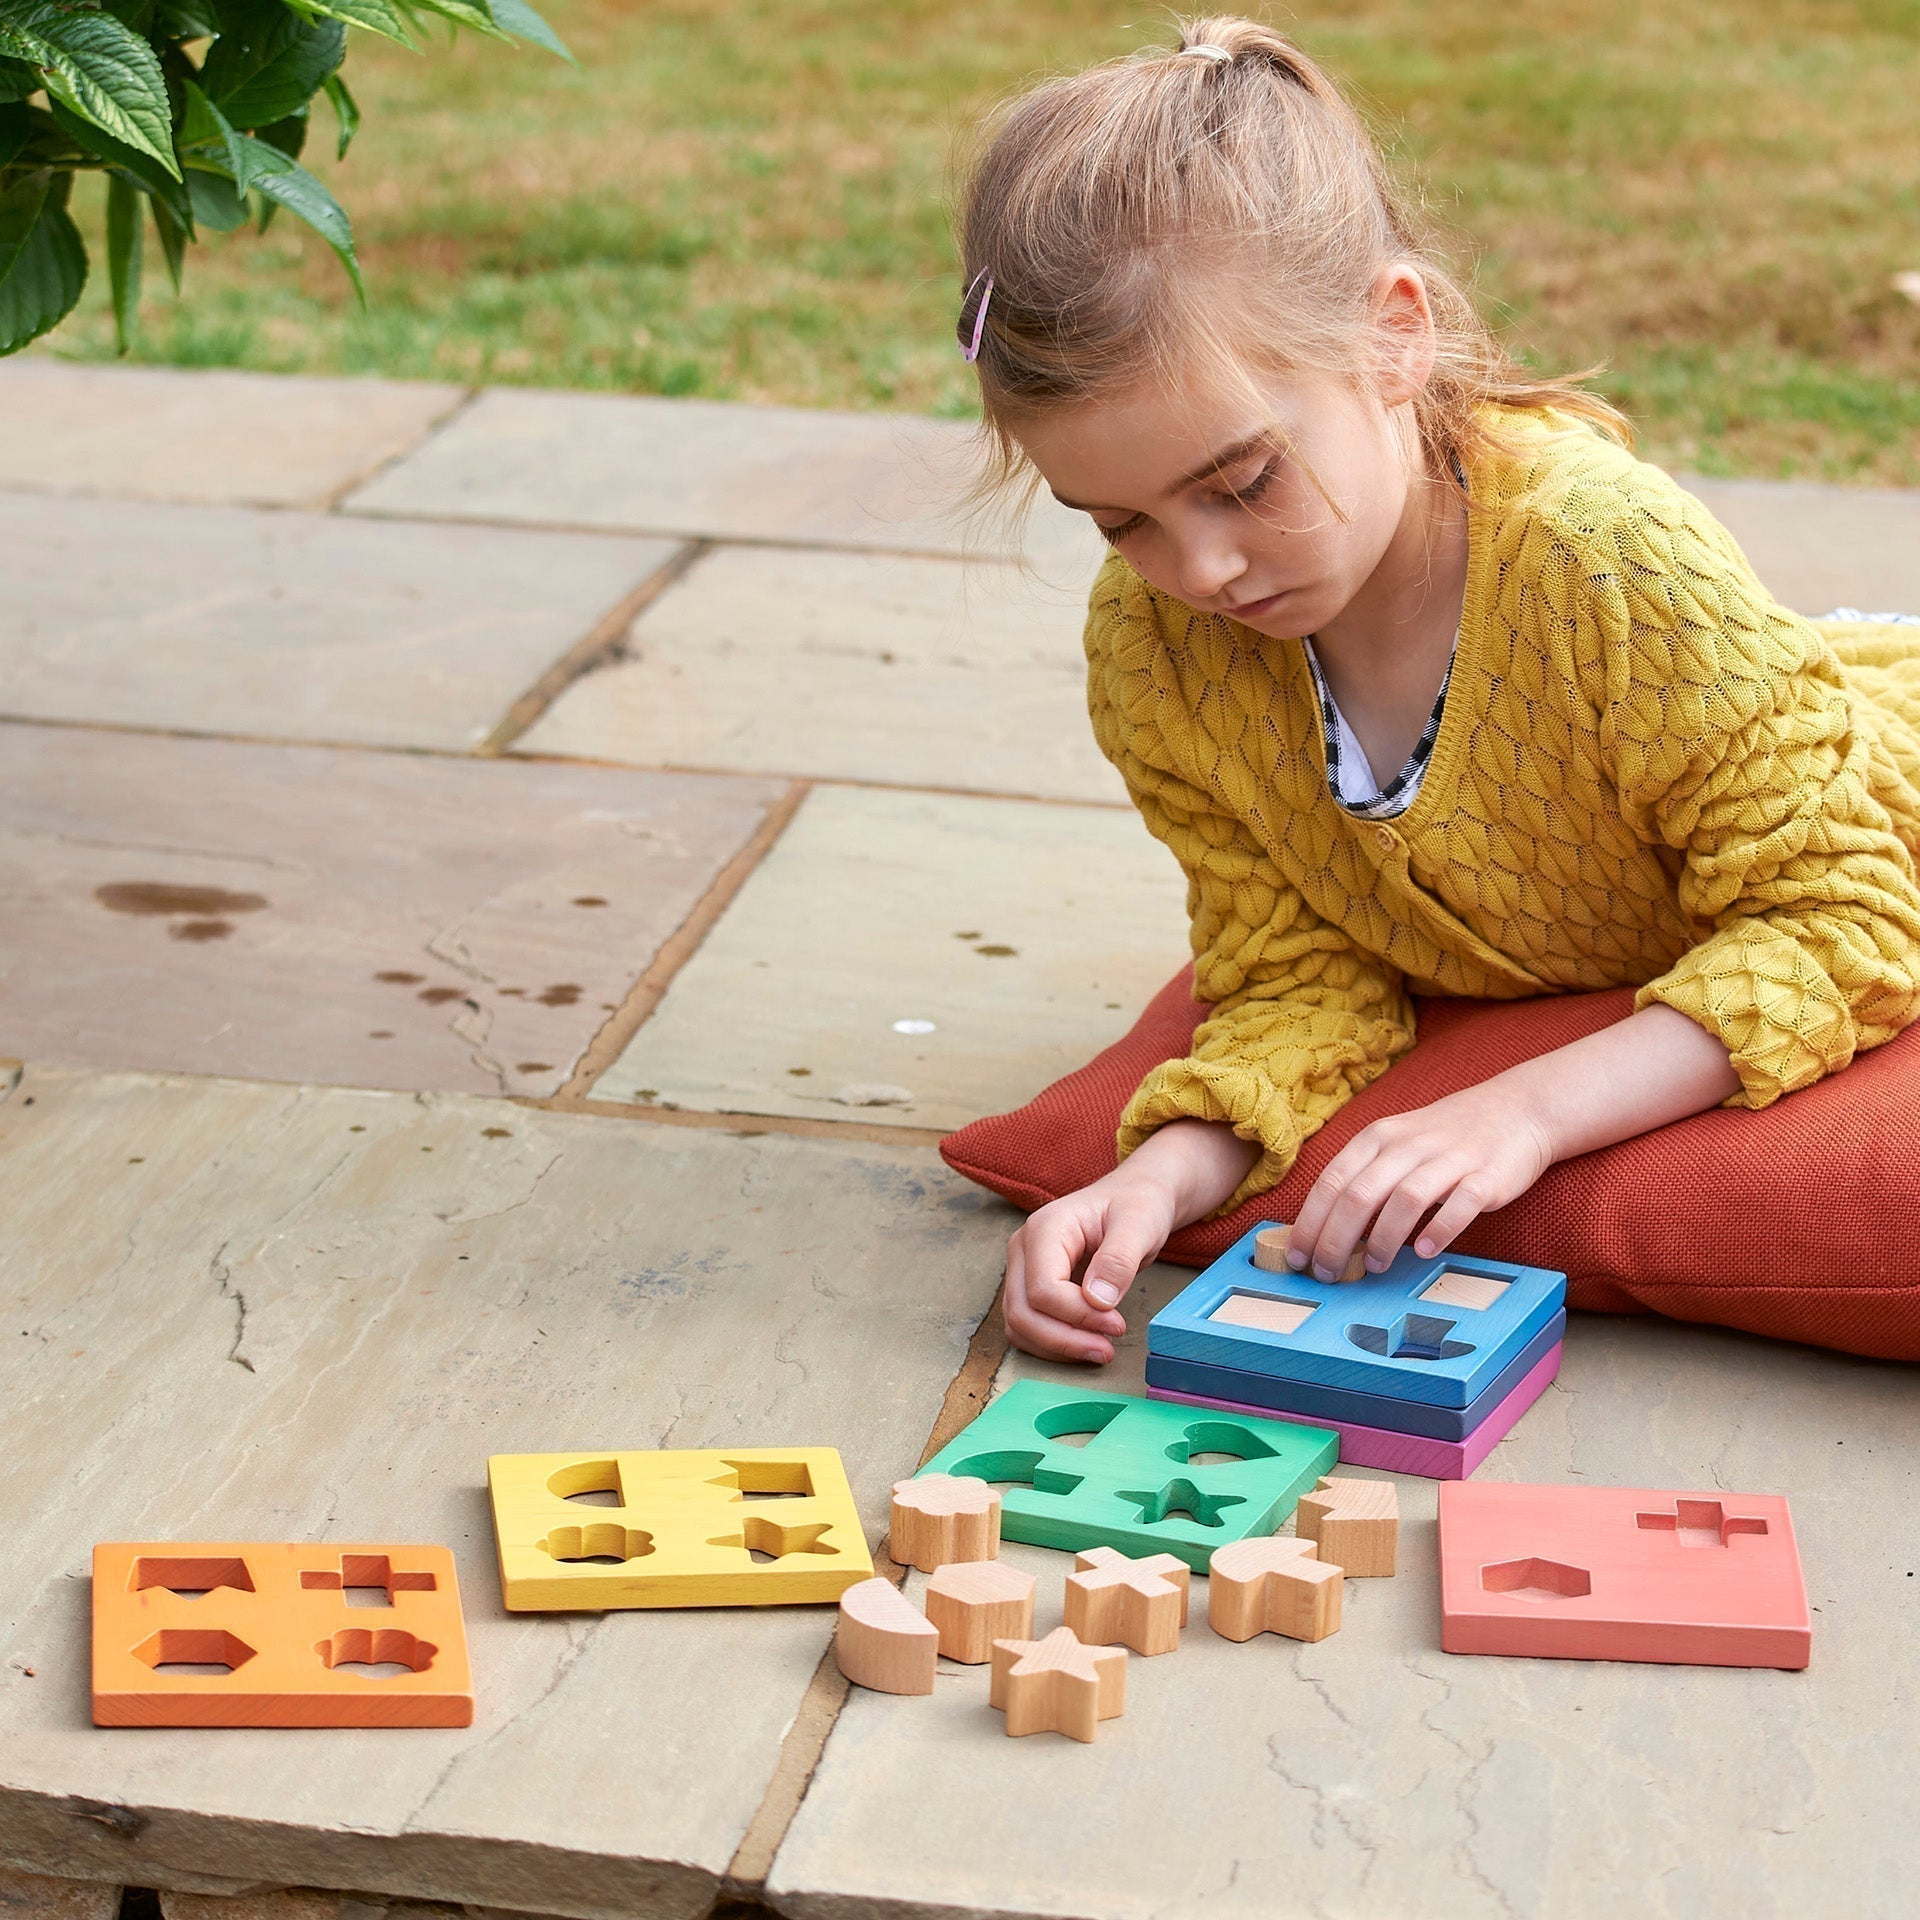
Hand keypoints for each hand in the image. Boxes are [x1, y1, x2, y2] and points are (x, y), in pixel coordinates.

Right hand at [1003, 1120, 1258, 1363]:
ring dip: (1056, 1347)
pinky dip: (1052, 1344)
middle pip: (1023, 1311)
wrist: (1134, 1198)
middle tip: (1106, 1350)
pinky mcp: (1030, 1286)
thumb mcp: (1139, 1224)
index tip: (1117, 1325)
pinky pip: (1027, 1325)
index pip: (1042, 1288)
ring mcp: (1022, 1268)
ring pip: (1019, 1324)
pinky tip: (1085, 1342)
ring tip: (1100, 1350)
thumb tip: (1098, 1301)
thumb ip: (1118, 1260)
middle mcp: (1024, 1248)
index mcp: (1045, 1228)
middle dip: (1064, 1340)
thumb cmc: (1136, 1205)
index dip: (1078, 1316)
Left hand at [1283, 1083, 1551, 1283]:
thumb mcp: (1396, 1145)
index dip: (1310, 1223)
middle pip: (1359, 1195)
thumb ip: (1366, 1178)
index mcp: (1378, 1137)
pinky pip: (1461, 1204)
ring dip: (1384, 1238)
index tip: (1297, 1257)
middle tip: (1327, 1273)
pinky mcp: (1487, 1175)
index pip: (1331, 1182)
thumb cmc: (1445, 1138)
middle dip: (1335, 1240)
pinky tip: (1425, 1251)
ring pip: (1405, 1199)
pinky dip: (1440, 1229)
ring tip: (1374, 1266)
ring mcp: (1450, 1159)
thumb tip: (1326, 1231)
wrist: (1516, 1110)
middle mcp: (1408, 1145)